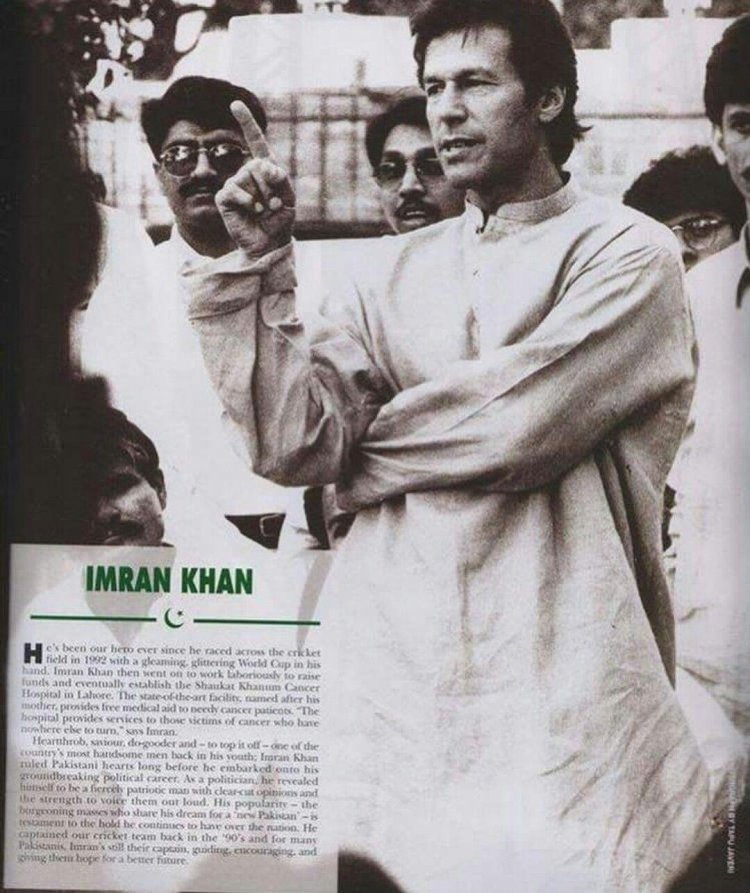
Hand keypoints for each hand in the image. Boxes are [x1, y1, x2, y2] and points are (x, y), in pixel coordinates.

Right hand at [216, 100, 295, 258]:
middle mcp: (248, 173)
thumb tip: (263, 165)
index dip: (246, 122)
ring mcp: (234, 183)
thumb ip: (280, 178)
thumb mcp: (289, 198)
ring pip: (247, 177)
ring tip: (264, 210)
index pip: (256, 141)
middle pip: (259, 165)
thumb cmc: (280, 221)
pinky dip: (248, 202)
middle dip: (271, 186)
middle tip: (274, 204)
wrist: (269, 243)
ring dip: (262, 197)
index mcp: (265, 169)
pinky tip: (253, 212)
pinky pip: (235, 191)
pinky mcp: (225, 197)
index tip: (235, 104)